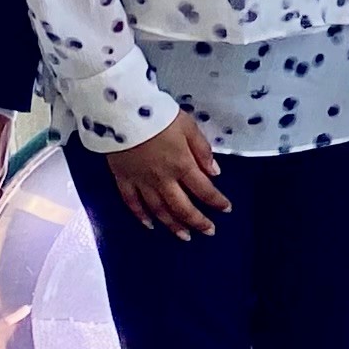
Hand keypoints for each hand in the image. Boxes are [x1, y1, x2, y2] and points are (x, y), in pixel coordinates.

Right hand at [104, 109, 226, 237]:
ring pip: (159, 210)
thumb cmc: (158, 115)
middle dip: (198, 221)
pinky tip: (149, 224)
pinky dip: (141, 216)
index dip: (217, 201)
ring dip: (173, 225)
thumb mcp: (188, 126)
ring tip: (184, 236)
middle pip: (182, 207)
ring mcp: (141, 182)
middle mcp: (163, 179)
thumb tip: (215, 173)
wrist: (121, 112)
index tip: (227, 209)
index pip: (204, 189)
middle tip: (209, 231)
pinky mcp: (123, 179)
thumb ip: (202, 150)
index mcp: (182, 164)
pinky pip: (132, 203)